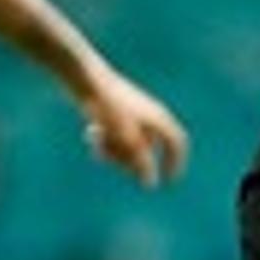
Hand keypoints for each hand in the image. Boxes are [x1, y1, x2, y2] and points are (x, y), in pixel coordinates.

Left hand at [77, 74, 191, 186]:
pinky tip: (90, 133)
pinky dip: (105, 140)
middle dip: (128, 159)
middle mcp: (148, 114)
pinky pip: (117, 135)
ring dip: (113, 150)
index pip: (176, 143)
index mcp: (158, 117)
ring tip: (96, 140)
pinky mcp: (115, 111)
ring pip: (130, 144)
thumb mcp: (125, 138)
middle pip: (148, 149)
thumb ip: (139, 161)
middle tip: (109, 158)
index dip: (175, 162)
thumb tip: (150, 183)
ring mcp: (132, 113)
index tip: (168, 181)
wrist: (83, 76)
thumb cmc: (107, 106)